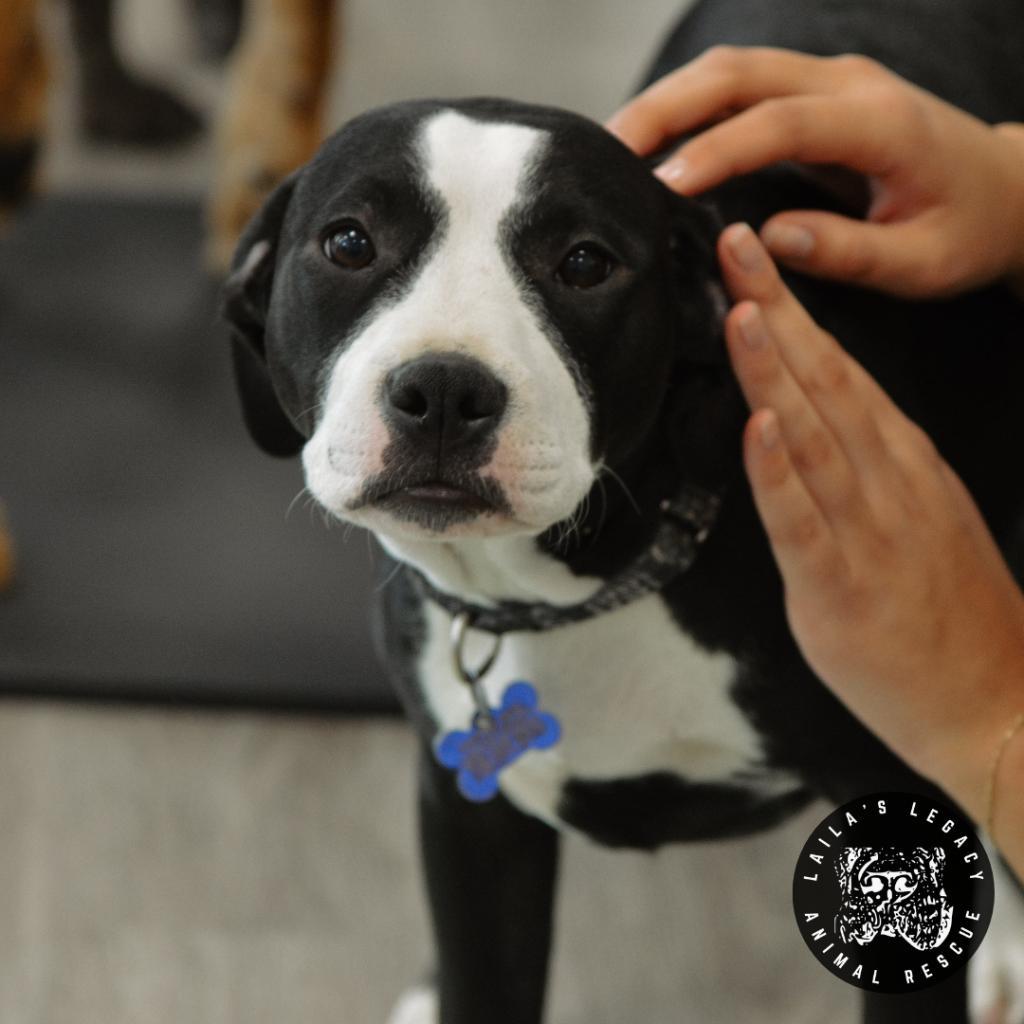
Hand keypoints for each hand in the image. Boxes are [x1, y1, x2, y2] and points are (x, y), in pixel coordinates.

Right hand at [607, 47, 1023, 298]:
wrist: (1003, 188)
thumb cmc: (966, 229)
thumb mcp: (922, 262)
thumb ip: (850, 251)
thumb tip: (768, 241)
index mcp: (880, 124)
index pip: (781, 123)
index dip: (716, 151)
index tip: (662, 186)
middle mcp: (850, 85)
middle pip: (739, 73)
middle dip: (665, 107)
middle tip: (605, 152)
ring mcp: (829, 80)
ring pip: (731, 69)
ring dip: (667, 100)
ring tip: (612, 146)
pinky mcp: (811, 93)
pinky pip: (738, 87)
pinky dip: (687, 107)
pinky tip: (652, 139)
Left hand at [716, 221, 1023, 813]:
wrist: (992, 695)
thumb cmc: (943, 606)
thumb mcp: (913, 512)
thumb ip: (861, 465)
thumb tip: (806, 422)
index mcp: (898, 458)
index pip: (838, 368)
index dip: (793, 311)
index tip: (756, 261)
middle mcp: (886, 478)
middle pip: (824, 378)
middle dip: (776, 307)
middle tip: (735, 243)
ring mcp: (866, 527)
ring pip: (815, 432)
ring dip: (775, 367)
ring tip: (743, 307)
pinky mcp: (840, 583)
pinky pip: (803, 519)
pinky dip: (779, 470)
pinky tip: (759, 425)